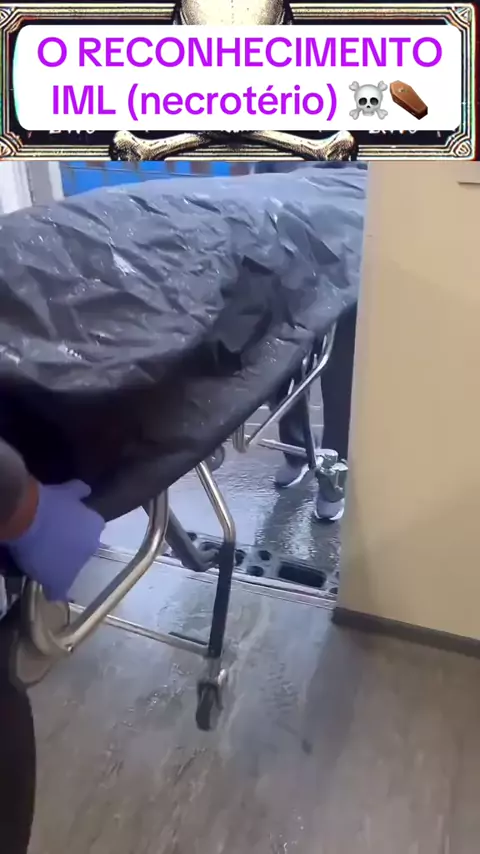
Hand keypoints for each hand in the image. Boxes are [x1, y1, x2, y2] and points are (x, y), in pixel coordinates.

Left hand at [3, 480, 104, 600]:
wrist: (27, 516)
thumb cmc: (43, 552)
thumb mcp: (52, 580)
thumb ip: (59, 589)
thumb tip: (59, 596)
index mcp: (93, 545)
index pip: (83, 558)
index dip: (69, 563)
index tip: (56, 566)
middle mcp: (94, 524)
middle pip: (85, 535)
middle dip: (74, 540)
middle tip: (54, 547)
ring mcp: (80, 506)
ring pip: (81, 515)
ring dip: (72, 520)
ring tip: (53, 527)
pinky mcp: (66, 490)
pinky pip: (76, 490)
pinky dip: (77, 493)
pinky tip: (69, 499)